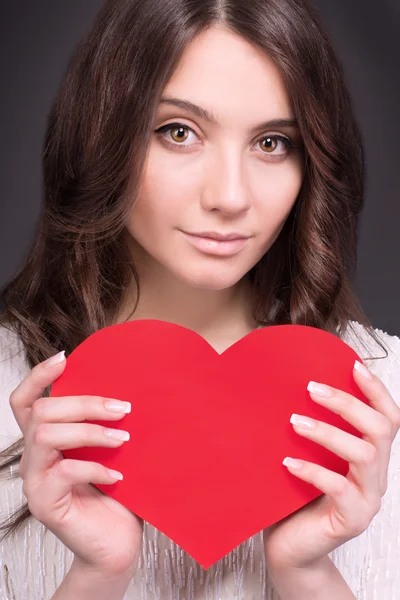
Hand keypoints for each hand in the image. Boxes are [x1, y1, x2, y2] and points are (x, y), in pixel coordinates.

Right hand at [9, 351, 142, 577]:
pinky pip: (64, 472)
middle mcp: (33, 458)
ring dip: (89, 432)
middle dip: (85, 403)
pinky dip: (95, 468)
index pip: (25, 401)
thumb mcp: (111, 450)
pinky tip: (118, 475)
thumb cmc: (117, 493)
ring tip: (122, 440)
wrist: (117, 543)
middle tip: (122, 409)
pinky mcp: (44, 504)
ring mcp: (34, 481)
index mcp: (46, 440)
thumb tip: (129, 389)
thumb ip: (106, 424)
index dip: (38, 376)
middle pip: (41, 411)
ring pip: (46, 436)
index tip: (64, 358)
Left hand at [263, 359, 399, 570]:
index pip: (388, 418)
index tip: (353, 365)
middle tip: (312, 389)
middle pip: (380, 429)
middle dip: (348, 403)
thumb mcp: (307, 457)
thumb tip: (287, 389)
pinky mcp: (352, 520)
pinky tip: (288, 462)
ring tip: (294, 422)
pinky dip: (313, 470)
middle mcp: (376, 476)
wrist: (291, 548)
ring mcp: (368, 499)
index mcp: (370, 457)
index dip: (375, 390)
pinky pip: (339, 488)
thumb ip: (310, 432)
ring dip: (327, 432)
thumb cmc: (295, 498)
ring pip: (363, 454)